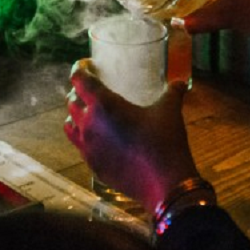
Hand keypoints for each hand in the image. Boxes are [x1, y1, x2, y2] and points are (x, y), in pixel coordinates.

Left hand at [64, 58, 198, 213]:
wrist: (164, 183)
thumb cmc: (165, 141)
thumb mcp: (170, 111)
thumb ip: (173, 92)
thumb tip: (180, 82)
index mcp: (104, 104)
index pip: (79, 79)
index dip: (80, 69)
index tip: (86, 66)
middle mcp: (89, 124)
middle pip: (71, 101)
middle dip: (78, 92)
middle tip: (91, 89)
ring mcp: (88, 147)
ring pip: (70, 125)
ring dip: (76, 116)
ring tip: (89, 114)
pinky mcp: (92, 165)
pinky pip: (80, 146)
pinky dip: (84, 138)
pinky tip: (98, 139)